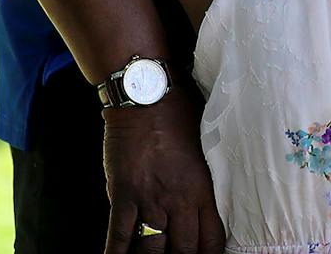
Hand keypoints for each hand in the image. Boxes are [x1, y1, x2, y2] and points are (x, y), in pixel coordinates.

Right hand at [102, 94, 224, 253]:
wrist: (146, 93)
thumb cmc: (178, 110)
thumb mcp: (204, 144)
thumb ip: (204, 176)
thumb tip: (207, 194)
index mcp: (202, 189)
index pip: (211, 240)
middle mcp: (178, 200)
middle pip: (183, 252)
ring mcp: (149, 199)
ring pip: (152, 251)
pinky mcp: (123, 195)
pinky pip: (119, 236)